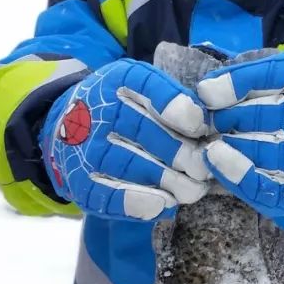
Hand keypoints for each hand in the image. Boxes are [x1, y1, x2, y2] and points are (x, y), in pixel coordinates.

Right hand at [42, 59, 208, 219]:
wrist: (70, 126)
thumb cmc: (127, 107)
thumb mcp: (147, 90)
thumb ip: (177, 102)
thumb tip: (212, 125)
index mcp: (120, 80)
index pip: (147, 86)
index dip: (175, 108)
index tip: (200, 127)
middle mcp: (98, 110)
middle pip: (143, 131)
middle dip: (181, 153)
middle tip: (203, 168)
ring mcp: (85, 148)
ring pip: (130, 165)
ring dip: (168, 181)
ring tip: (194, 190)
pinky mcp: (80, 182)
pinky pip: (109, 195)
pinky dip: (139, 202)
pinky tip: (165, 204)